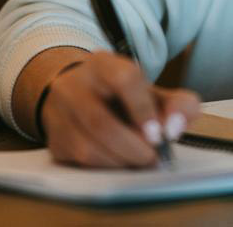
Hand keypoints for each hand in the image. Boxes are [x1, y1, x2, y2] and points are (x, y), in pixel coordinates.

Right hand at [39, 51, 201, 167]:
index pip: (124, 79)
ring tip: (140, 160)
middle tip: (154, 157)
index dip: (143, 109)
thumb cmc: (122, 97)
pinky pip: (80, 162)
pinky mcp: (55, 141)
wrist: (77, 95)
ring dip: (121, 161)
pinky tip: (120, 162)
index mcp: (103, 65)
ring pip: (88, 148)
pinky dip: (107, 167)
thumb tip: (175, 127)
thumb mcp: (152, 92)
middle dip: (134, 147)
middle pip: (101, 122)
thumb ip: (177, 105)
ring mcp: (60, 114)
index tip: (159, 134)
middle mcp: (75, 85)